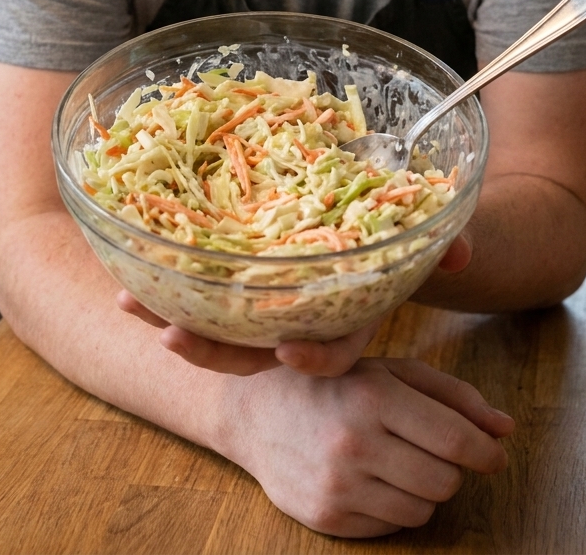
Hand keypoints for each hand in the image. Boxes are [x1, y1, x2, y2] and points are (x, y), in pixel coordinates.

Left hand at [117, 229, 472, 375]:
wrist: (367, 227)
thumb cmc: (391, 236)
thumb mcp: (414, 238)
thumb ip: (437, 243)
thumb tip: (460, 250)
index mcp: (344, 313)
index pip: (334, 350)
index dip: (314, 358)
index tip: (288, 354)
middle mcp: (298, 317)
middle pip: (254, 348)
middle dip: (212, 347)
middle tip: (171, 336)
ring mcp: (262, 302)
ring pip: (216, 325)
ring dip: (171, 317)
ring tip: (128, 300)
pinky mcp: (233, 277)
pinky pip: (196, 289)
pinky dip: (162, 284)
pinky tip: (126, 270)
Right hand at [227, 357, 513, 536]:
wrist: (256, 411)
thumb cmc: (336, 384)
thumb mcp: (392, 371)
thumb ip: (453, 396)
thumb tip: (505, 429)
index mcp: (375, 395)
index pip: (455, 440)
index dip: (486, 452)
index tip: (493, 454)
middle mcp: (355, 442)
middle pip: (445, 481)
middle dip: (451, 469)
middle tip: (432, 451)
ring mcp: (338, 484)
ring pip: (422, 509)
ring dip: (424, 489)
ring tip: (399, 461)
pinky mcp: (326, 517)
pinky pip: (391, 526)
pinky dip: (394, 506)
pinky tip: (372, 478)